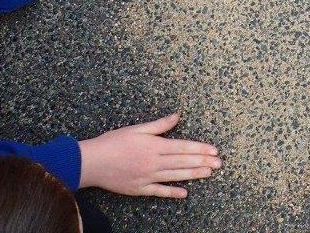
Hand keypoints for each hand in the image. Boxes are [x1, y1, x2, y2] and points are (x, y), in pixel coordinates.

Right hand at [78, 113, 220, 197]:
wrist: (90, 162)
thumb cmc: (113, 142)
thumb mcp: (137, 129)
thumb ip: (159, 125)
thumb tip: (178, 116)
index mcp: (154, 146)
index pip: (183, 147)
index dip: (200, 149)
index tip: (214, 150)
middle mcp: (153, 162)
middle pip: (182, 162)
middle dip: (202, 162)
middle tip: (219, 163)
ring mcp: (147, 177)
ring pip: (175, 176)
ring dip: (193, 175)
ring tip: (208, 173)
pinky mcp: (139, 189)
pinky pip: (159, 191)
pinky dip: (172, 193)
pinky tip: (184, 193)